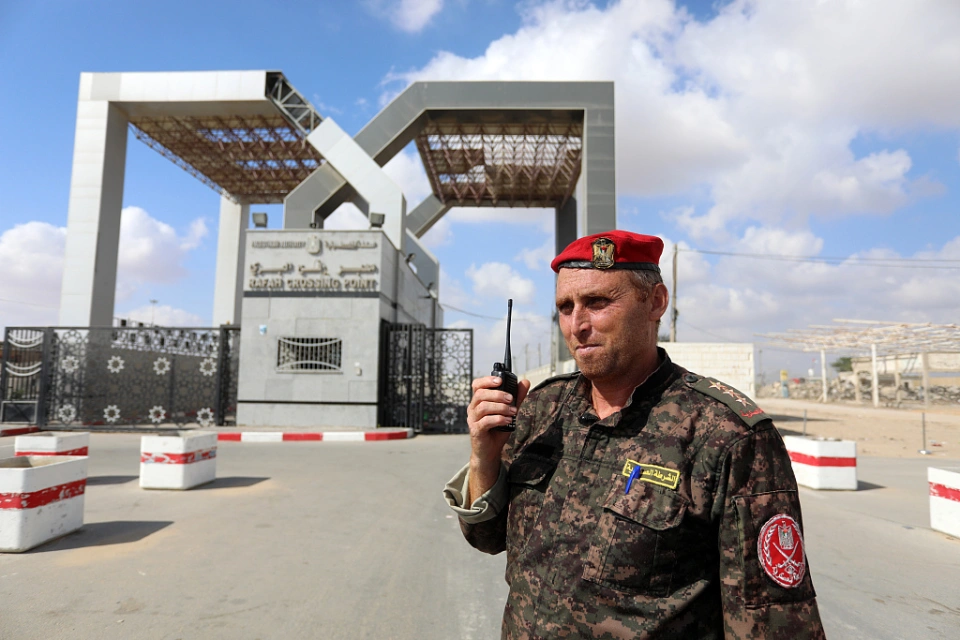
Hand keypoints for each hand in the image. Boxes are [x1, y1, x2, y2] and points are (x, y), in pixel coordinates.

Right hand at [466, 376, 530, 502]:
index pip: (477, 385)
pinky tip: (508, 421)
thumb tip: (525, 382)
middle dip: (497, 394)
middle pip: (481, 394)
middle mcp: (473, 408)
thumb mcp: (509, 411)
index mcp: (479, 401)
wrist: (490, 451)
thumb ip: (517, 397)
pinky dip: (499, 419)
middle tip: (511, 399)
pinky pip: (485, 421)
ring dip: (500, 407)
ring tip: (513, 412)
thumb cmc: (497, 430)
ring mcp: (473, 419)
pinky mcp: (476, 430)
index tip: (500, 380)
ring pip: (483, 407)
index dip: (487, 380)